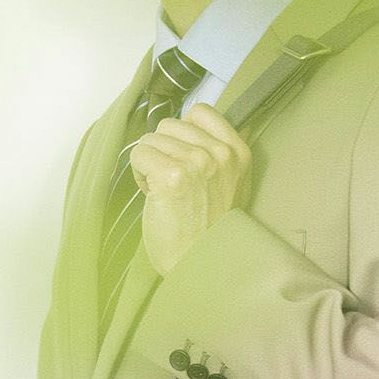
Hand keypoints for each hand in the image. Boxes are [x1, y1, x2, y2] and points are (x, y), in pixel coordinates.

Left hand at [131, 102, 251, 277]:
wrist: (202, 266)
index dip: (183, 134)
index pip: (201, 112)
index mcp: (238, 153)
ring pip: (152, 138)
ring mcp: (197, 163)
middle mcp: (220, 154)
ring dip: (151, 164)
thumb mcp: (232, 187)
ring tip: (164, 193)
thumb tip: (191, 129)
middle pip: (171, 124)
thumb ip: (220, 156)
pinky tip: (154, 196)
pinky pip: (140, 153)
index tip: (183, 159)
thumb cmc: (210, 232)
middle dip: (164, 151)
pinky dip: (139, 174)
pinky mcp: (171, 175)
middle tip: (172, 184)